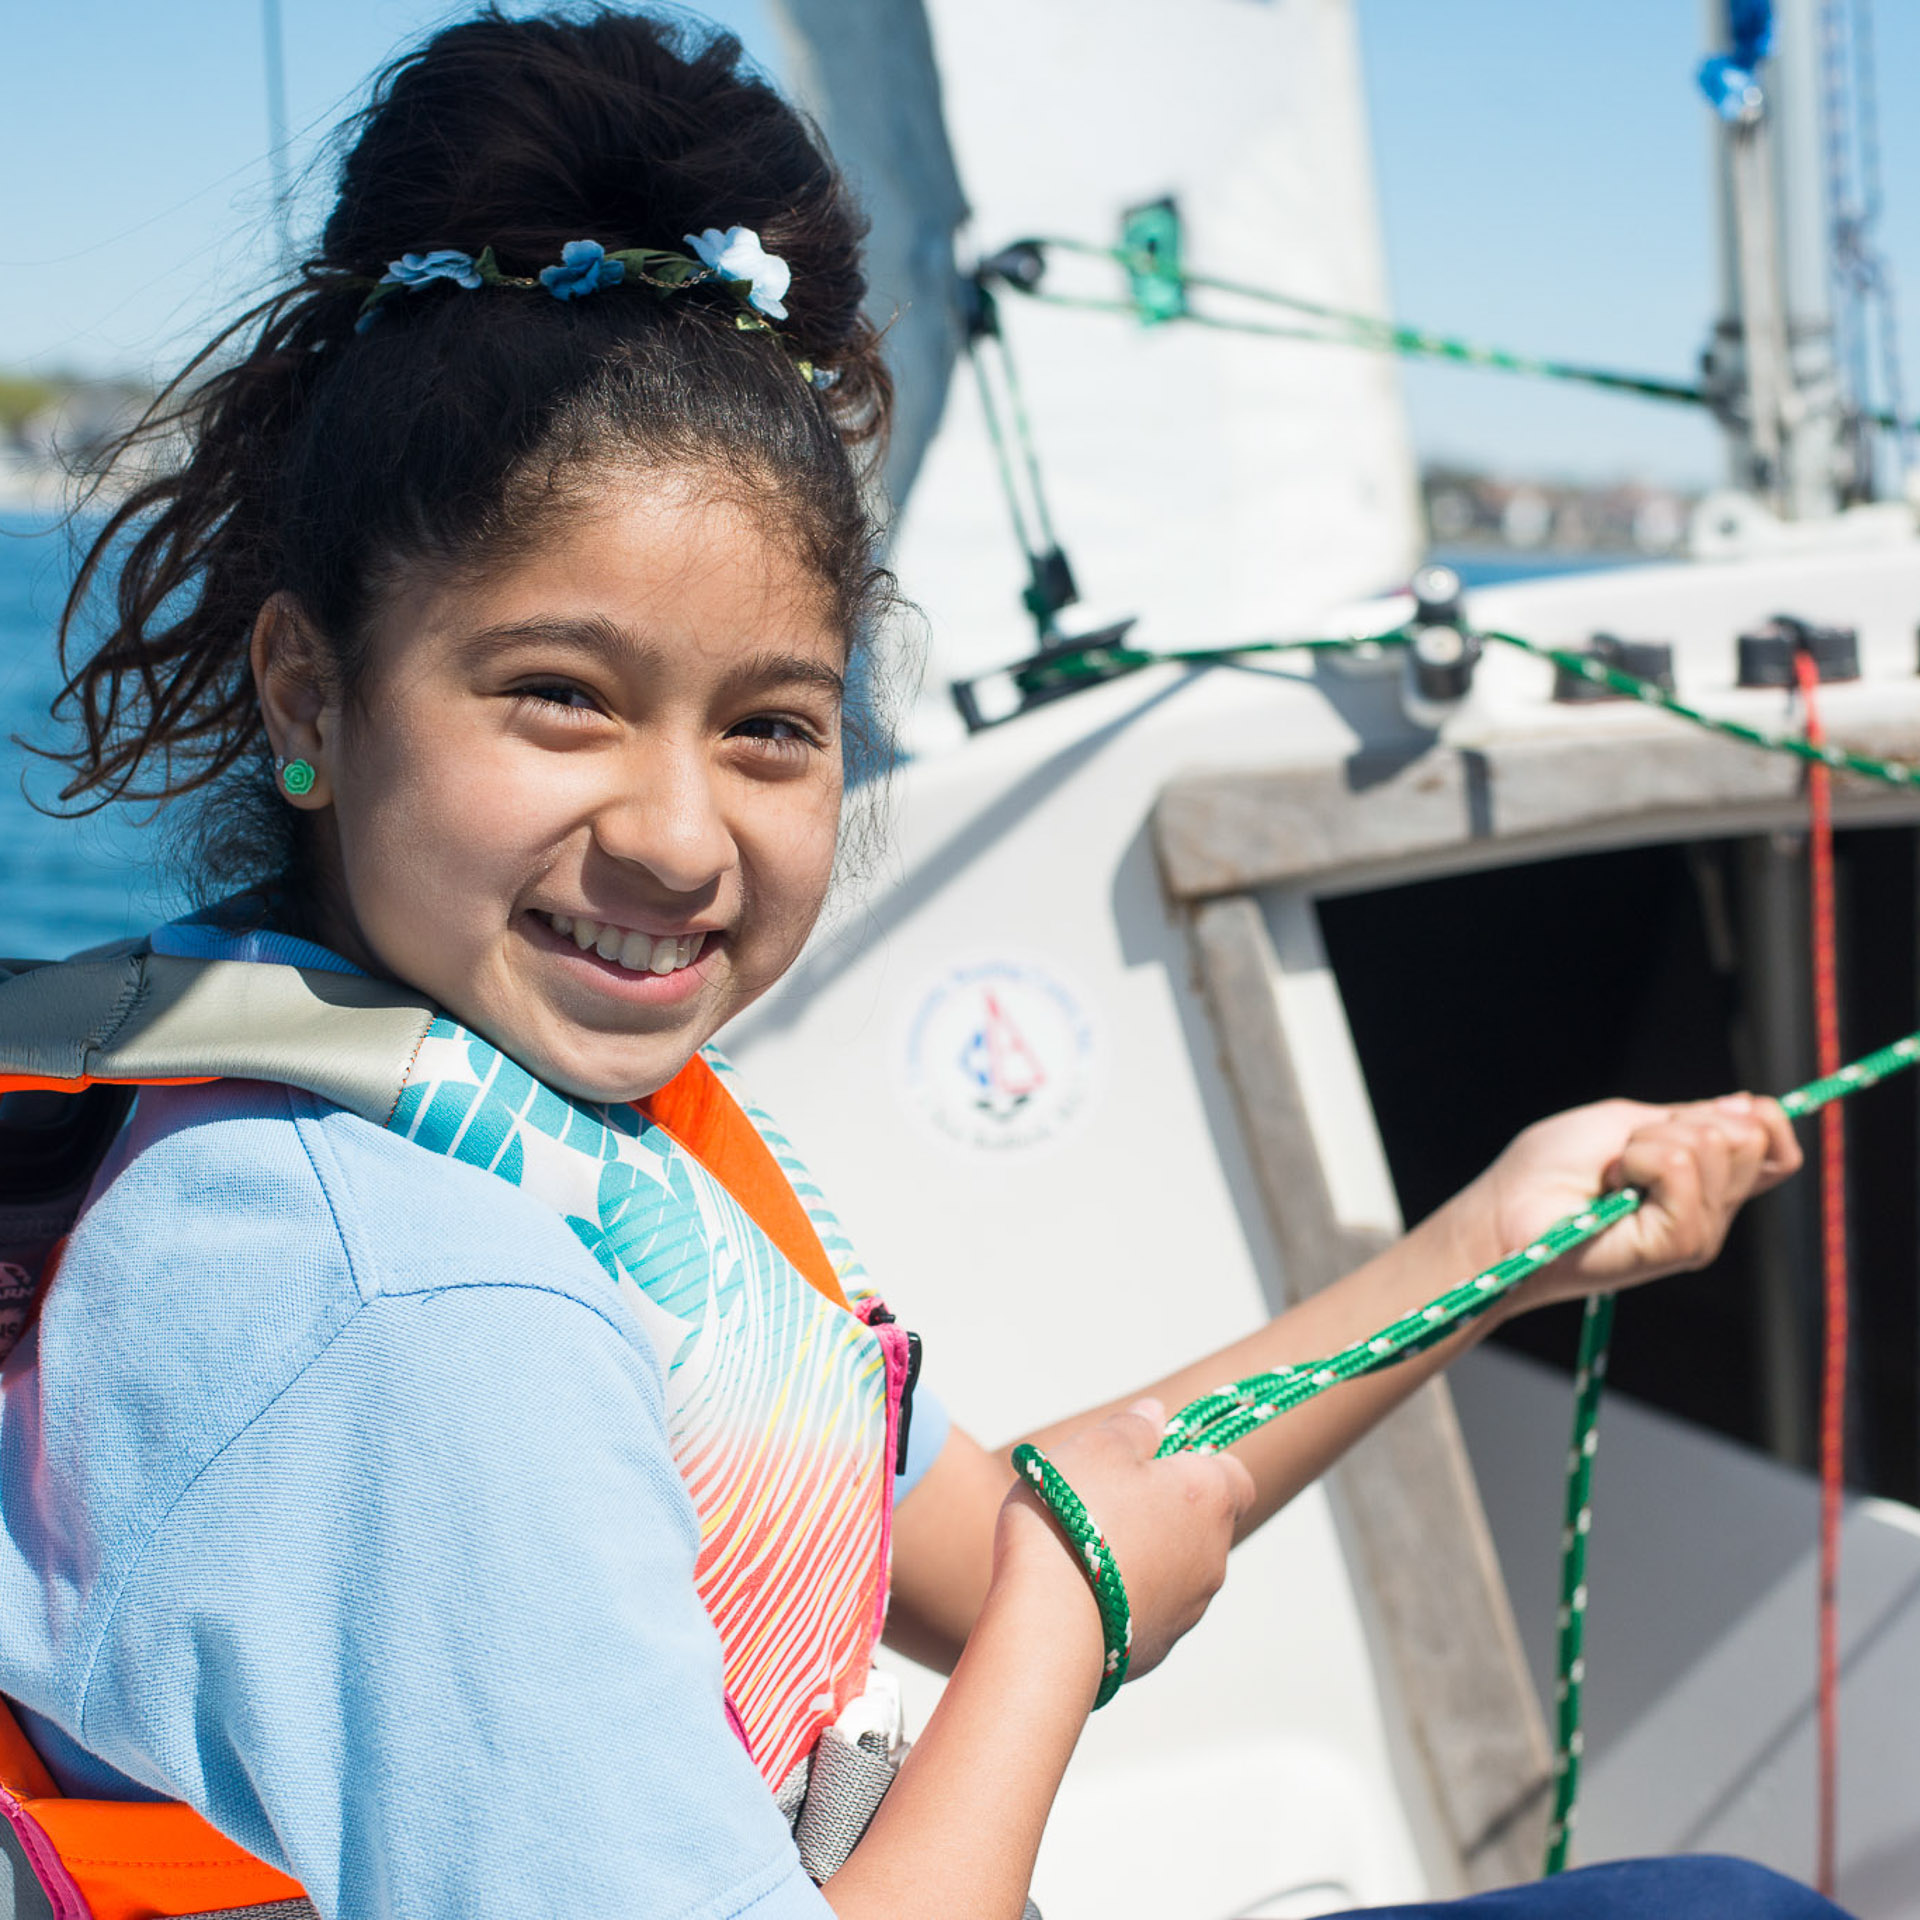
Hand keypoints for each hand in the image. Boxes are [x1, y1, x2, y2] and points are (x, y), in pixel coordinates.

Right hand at [994, 1400, 1253, 1688]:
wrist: (1048, 1625)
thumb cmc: (1074, 1519)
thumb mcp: (1097, 1447)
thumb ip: (1134, 1427)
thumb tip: (1158, 1414)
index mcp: (1209, 1498)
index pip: (1234, 1474)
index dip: (1197, 1461)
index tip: (1151, 1461)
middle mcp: (1212, 1556)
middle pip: (1199, 1522)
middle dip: (1160, 1510)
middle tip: (1101, 1500)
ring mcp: (1188, 1609)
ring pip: (1173, 1568)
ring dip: (1141, 1555)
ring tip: (1081, 1549)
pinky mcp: (1158, 1648)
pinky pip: (1147, 1610)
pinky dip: (1122, 1598)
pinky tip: (1077, 1592)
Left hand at [1459, 1094, 1801, 1318]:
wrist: (1505, 1212)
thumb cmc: (1550, 1169)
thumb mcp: (1625, 1123)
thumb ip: (1691, 1119)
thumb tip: (1754, 1107)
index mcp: (1704, 1179)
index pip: (1774, 1145)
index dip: (1756, 1117)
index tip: (1702, 1114)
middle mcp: (1712, 1208)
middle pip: (1747, 1135)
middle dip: (1676, 1123)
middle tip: (1625, 1155)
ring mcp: (1700, 1230)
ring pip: (1715, 1144)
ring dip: (1647, 1142)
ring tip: (1612, 1175)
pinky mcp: (1680, 1244)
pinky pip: (1679, 1167)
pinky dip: (1637, 1160)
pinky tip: (1613, 1188)